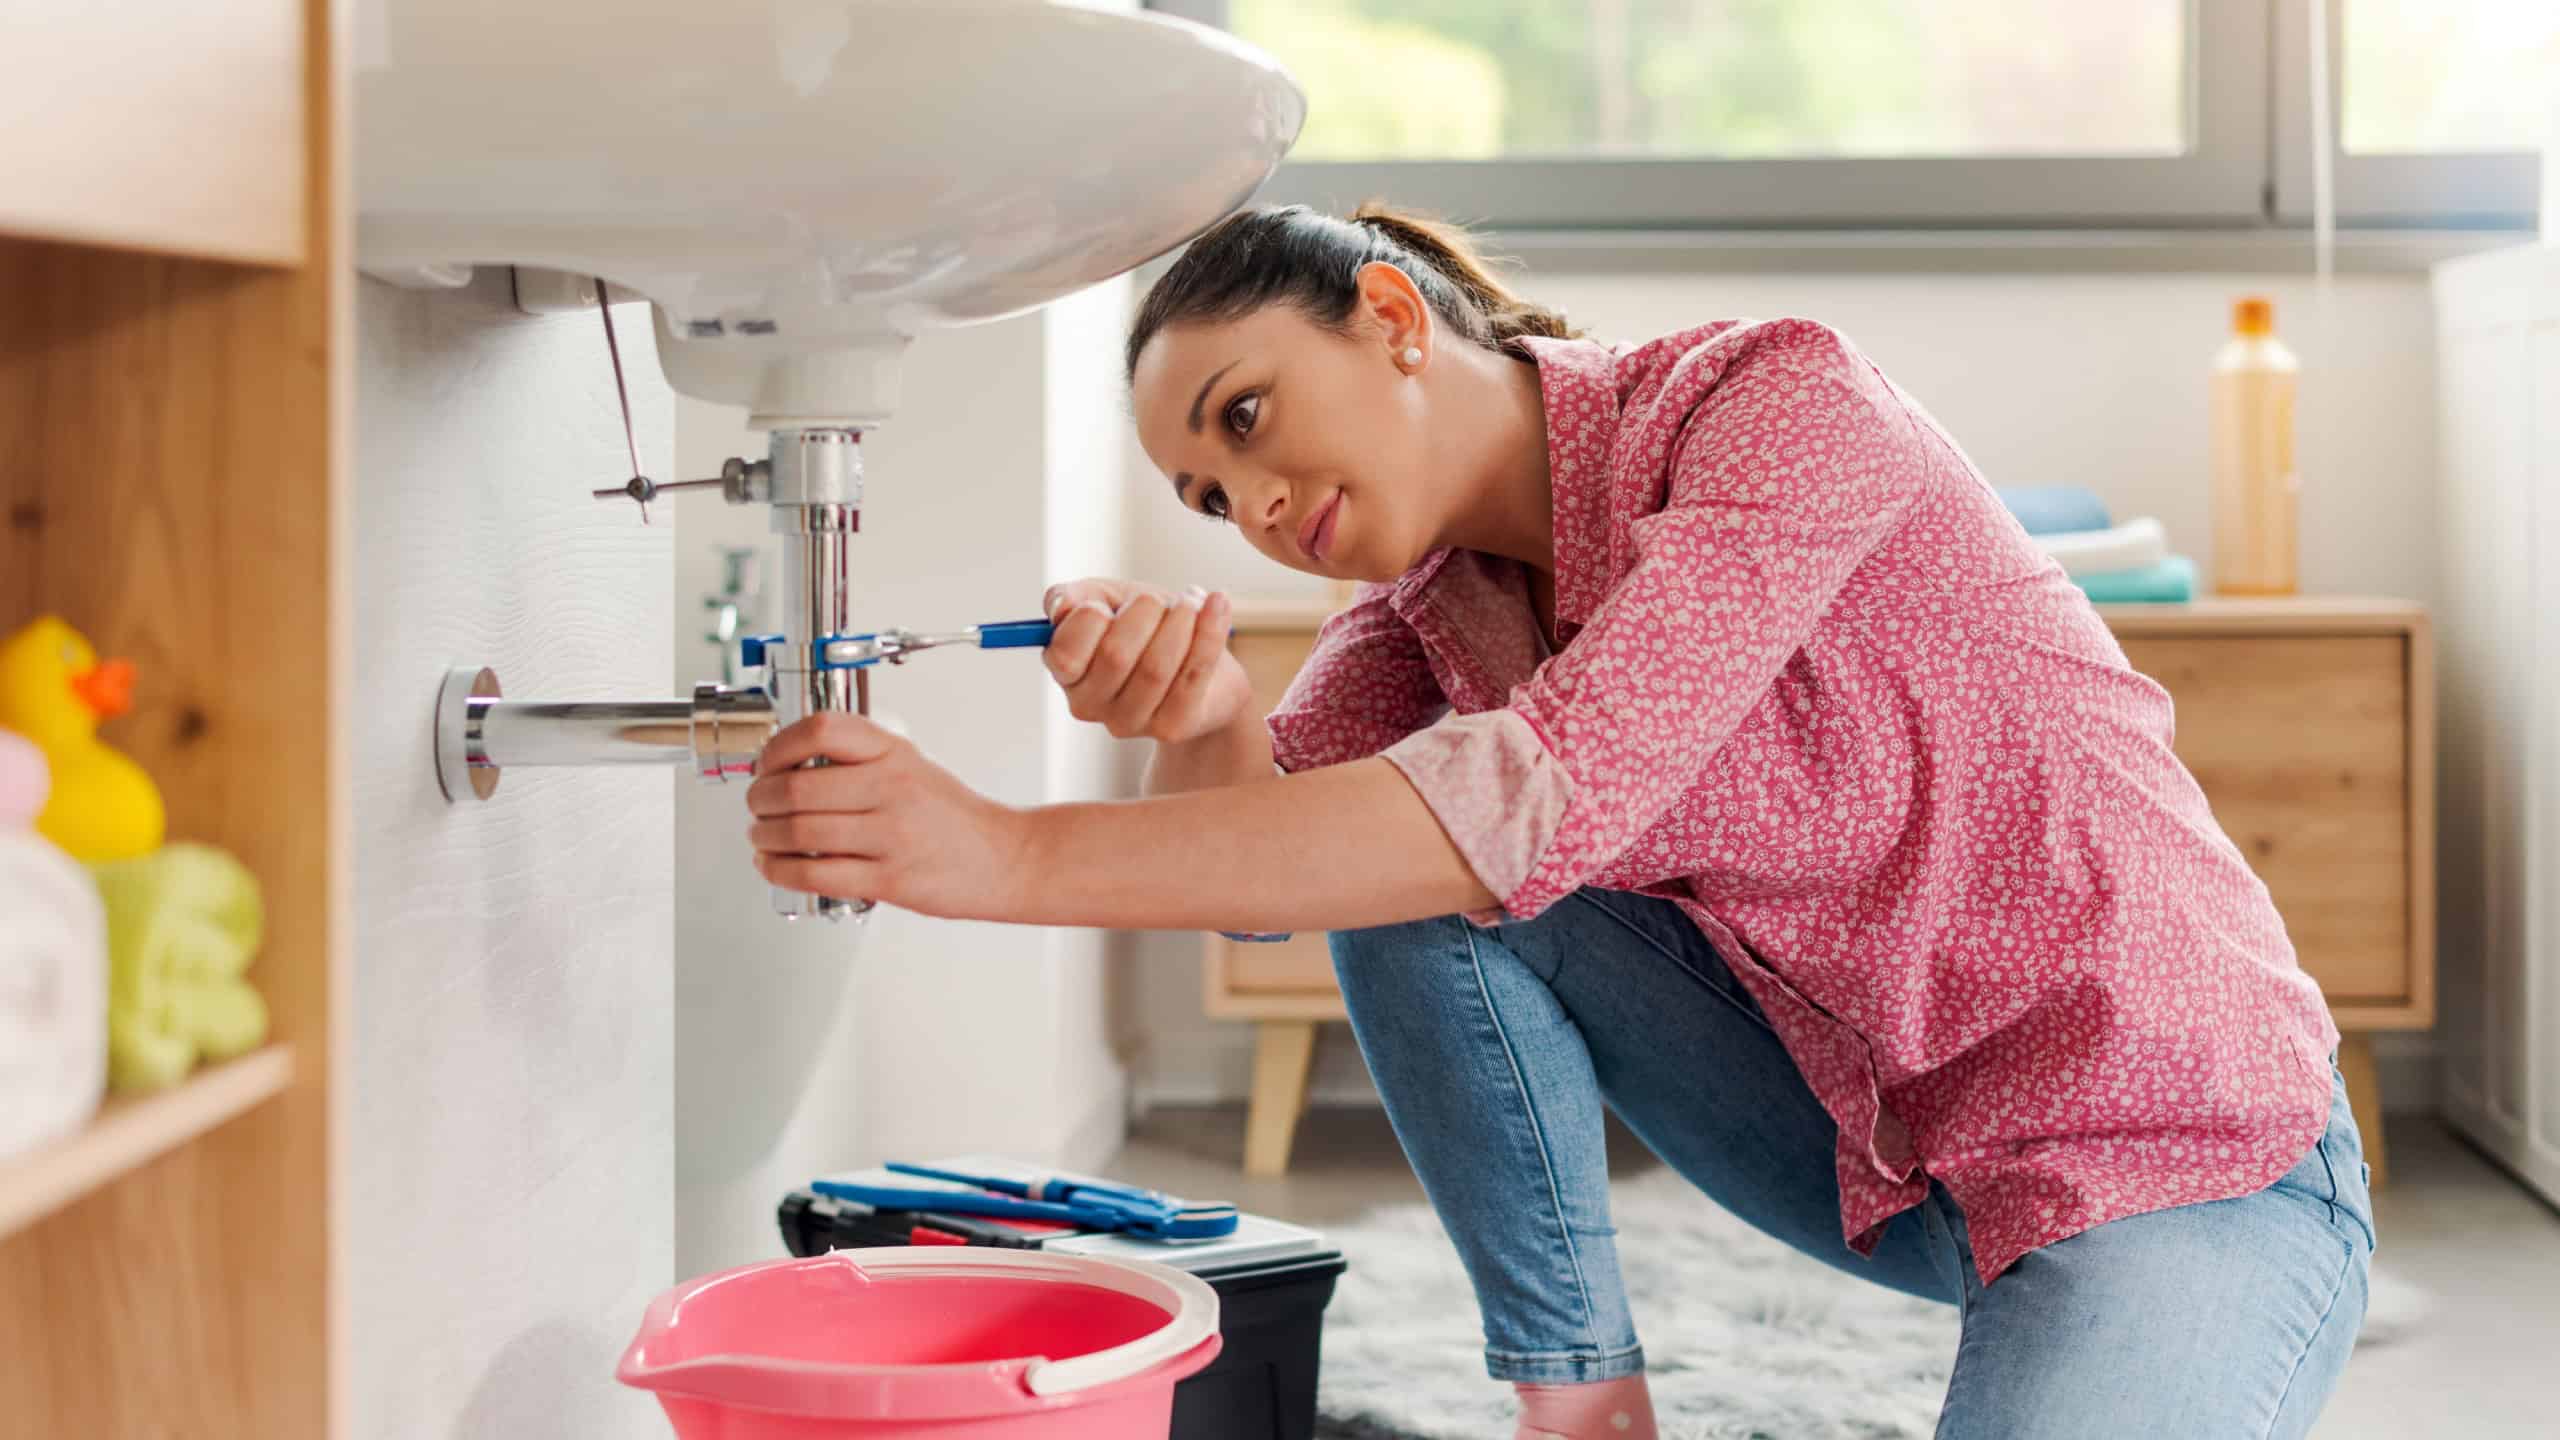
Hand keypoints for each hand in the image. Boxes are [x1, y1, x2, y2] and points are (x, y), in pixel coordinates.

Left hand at [745, 712, 1031, 921]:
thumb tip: (788, 767)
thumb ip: (859, 760)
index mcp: (895, 755)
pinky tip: (775, 866)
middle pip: (797, 787)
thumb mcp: (912, 766)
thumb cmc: (955, 818)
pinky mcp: (889, 880)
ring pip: (799, 833)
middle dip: (760, 799)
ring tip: (762, 837)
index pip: (822, 731)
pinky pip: (816, 875)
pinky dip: (780, 871)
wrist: (1006, 859)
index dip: (779, 745)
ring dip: (764, 837)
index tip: (767, 761)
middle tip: (757, 804)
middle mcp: (893, 790)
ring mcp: (892, 836)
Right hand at [1041, 578, 1253, 742]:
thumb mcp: (1107, 600)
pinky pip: (1193, 674)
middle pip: (1115, 655)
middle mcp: (1090, 705)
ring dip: (1179, 621)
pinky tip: (1217, 605)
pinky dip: (1208, 633)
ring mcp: (1130, 722)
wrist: (1200, 665)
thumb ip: (1074, 597)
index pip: (1064, 655)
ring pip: (1156, 667)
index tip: (1108, 605)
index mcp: (1067, 674)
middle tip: (1158, 599)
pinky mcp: (1172, 727)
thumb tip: (1060, 607)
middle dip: (1143, 612)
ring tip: (1190, 602)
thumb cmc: (1147, 628)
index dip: (1088, 620)